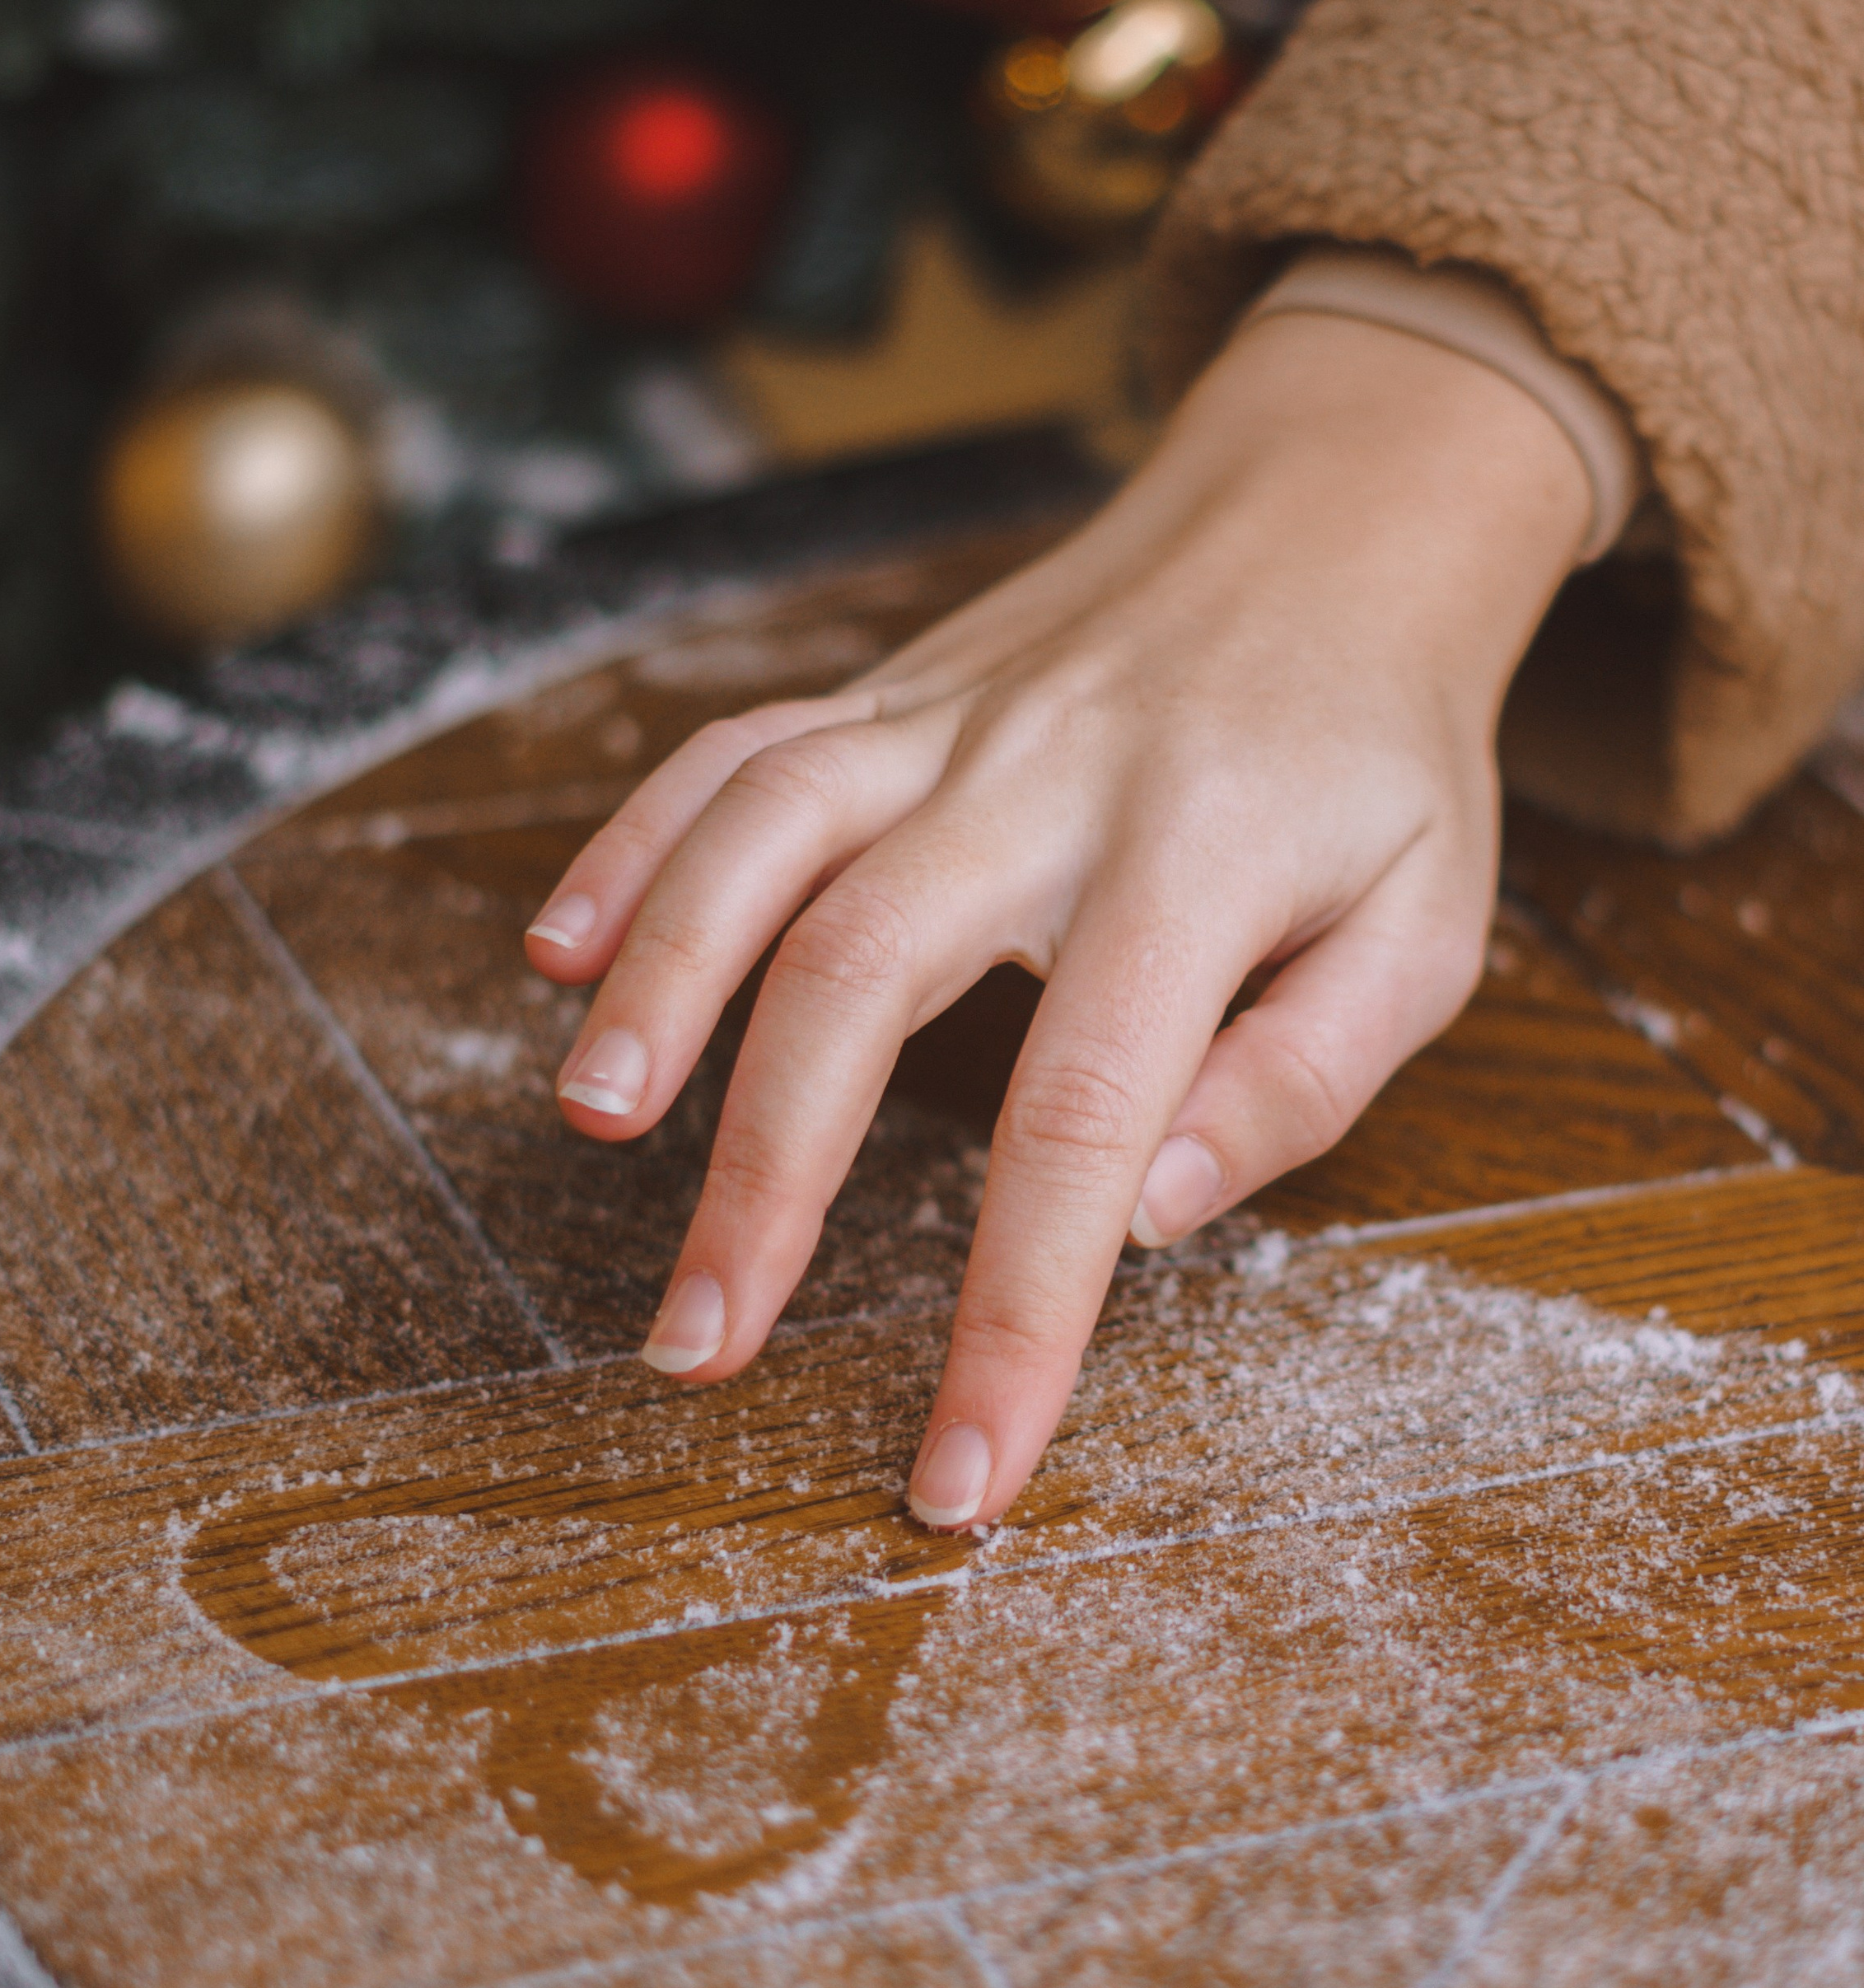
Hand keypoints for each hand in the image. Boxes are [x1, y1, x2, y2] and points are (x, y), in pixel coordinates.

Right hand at [525, 310, 1590, 1527]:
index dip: (1012, 1312)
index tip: (955, 1472)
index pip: (1083, 1119)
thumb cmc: (1381, 758)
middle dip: (764, 1177)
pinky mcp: (885, 692)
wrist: (1335, 515)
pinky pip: (732, 750)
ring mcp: (946, 720)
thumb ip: (1304, 1076)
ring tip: (592, 1126)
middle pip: (861, 973)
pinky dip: (631, 842)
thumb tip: (1144, 1208)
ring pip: (760, 837)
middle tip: (696, 1347)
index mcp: (1201, 860)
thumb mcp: (1427, 927)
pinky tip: (559, 953)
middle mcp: (1046, 777)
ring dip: (659, 982)